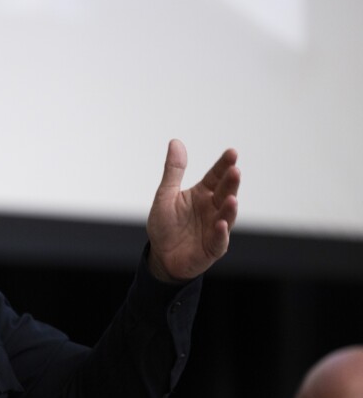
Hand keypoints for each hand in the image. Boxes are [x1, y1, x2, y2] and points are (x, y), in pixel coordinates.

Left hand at [146, 139, 240, 281]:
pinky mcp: (213, 248)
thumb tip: (175, 142)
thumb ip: (173, 171)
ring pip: (226, 216)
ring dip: (229, 208)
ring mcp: (216, 228)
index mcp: (202, 194)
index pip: (216, 176)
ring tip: (231, 198)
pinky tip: (220, 225)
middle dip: (230, 183)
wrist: (161, 256)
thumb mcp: (165, 195)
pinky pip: (219, 240)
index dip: (224, 165)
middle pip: (224, 193)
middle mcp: (213, 209)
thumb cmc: (165, 225)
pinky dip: (220, 233)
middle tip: (235, 171)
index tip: (232, 152)